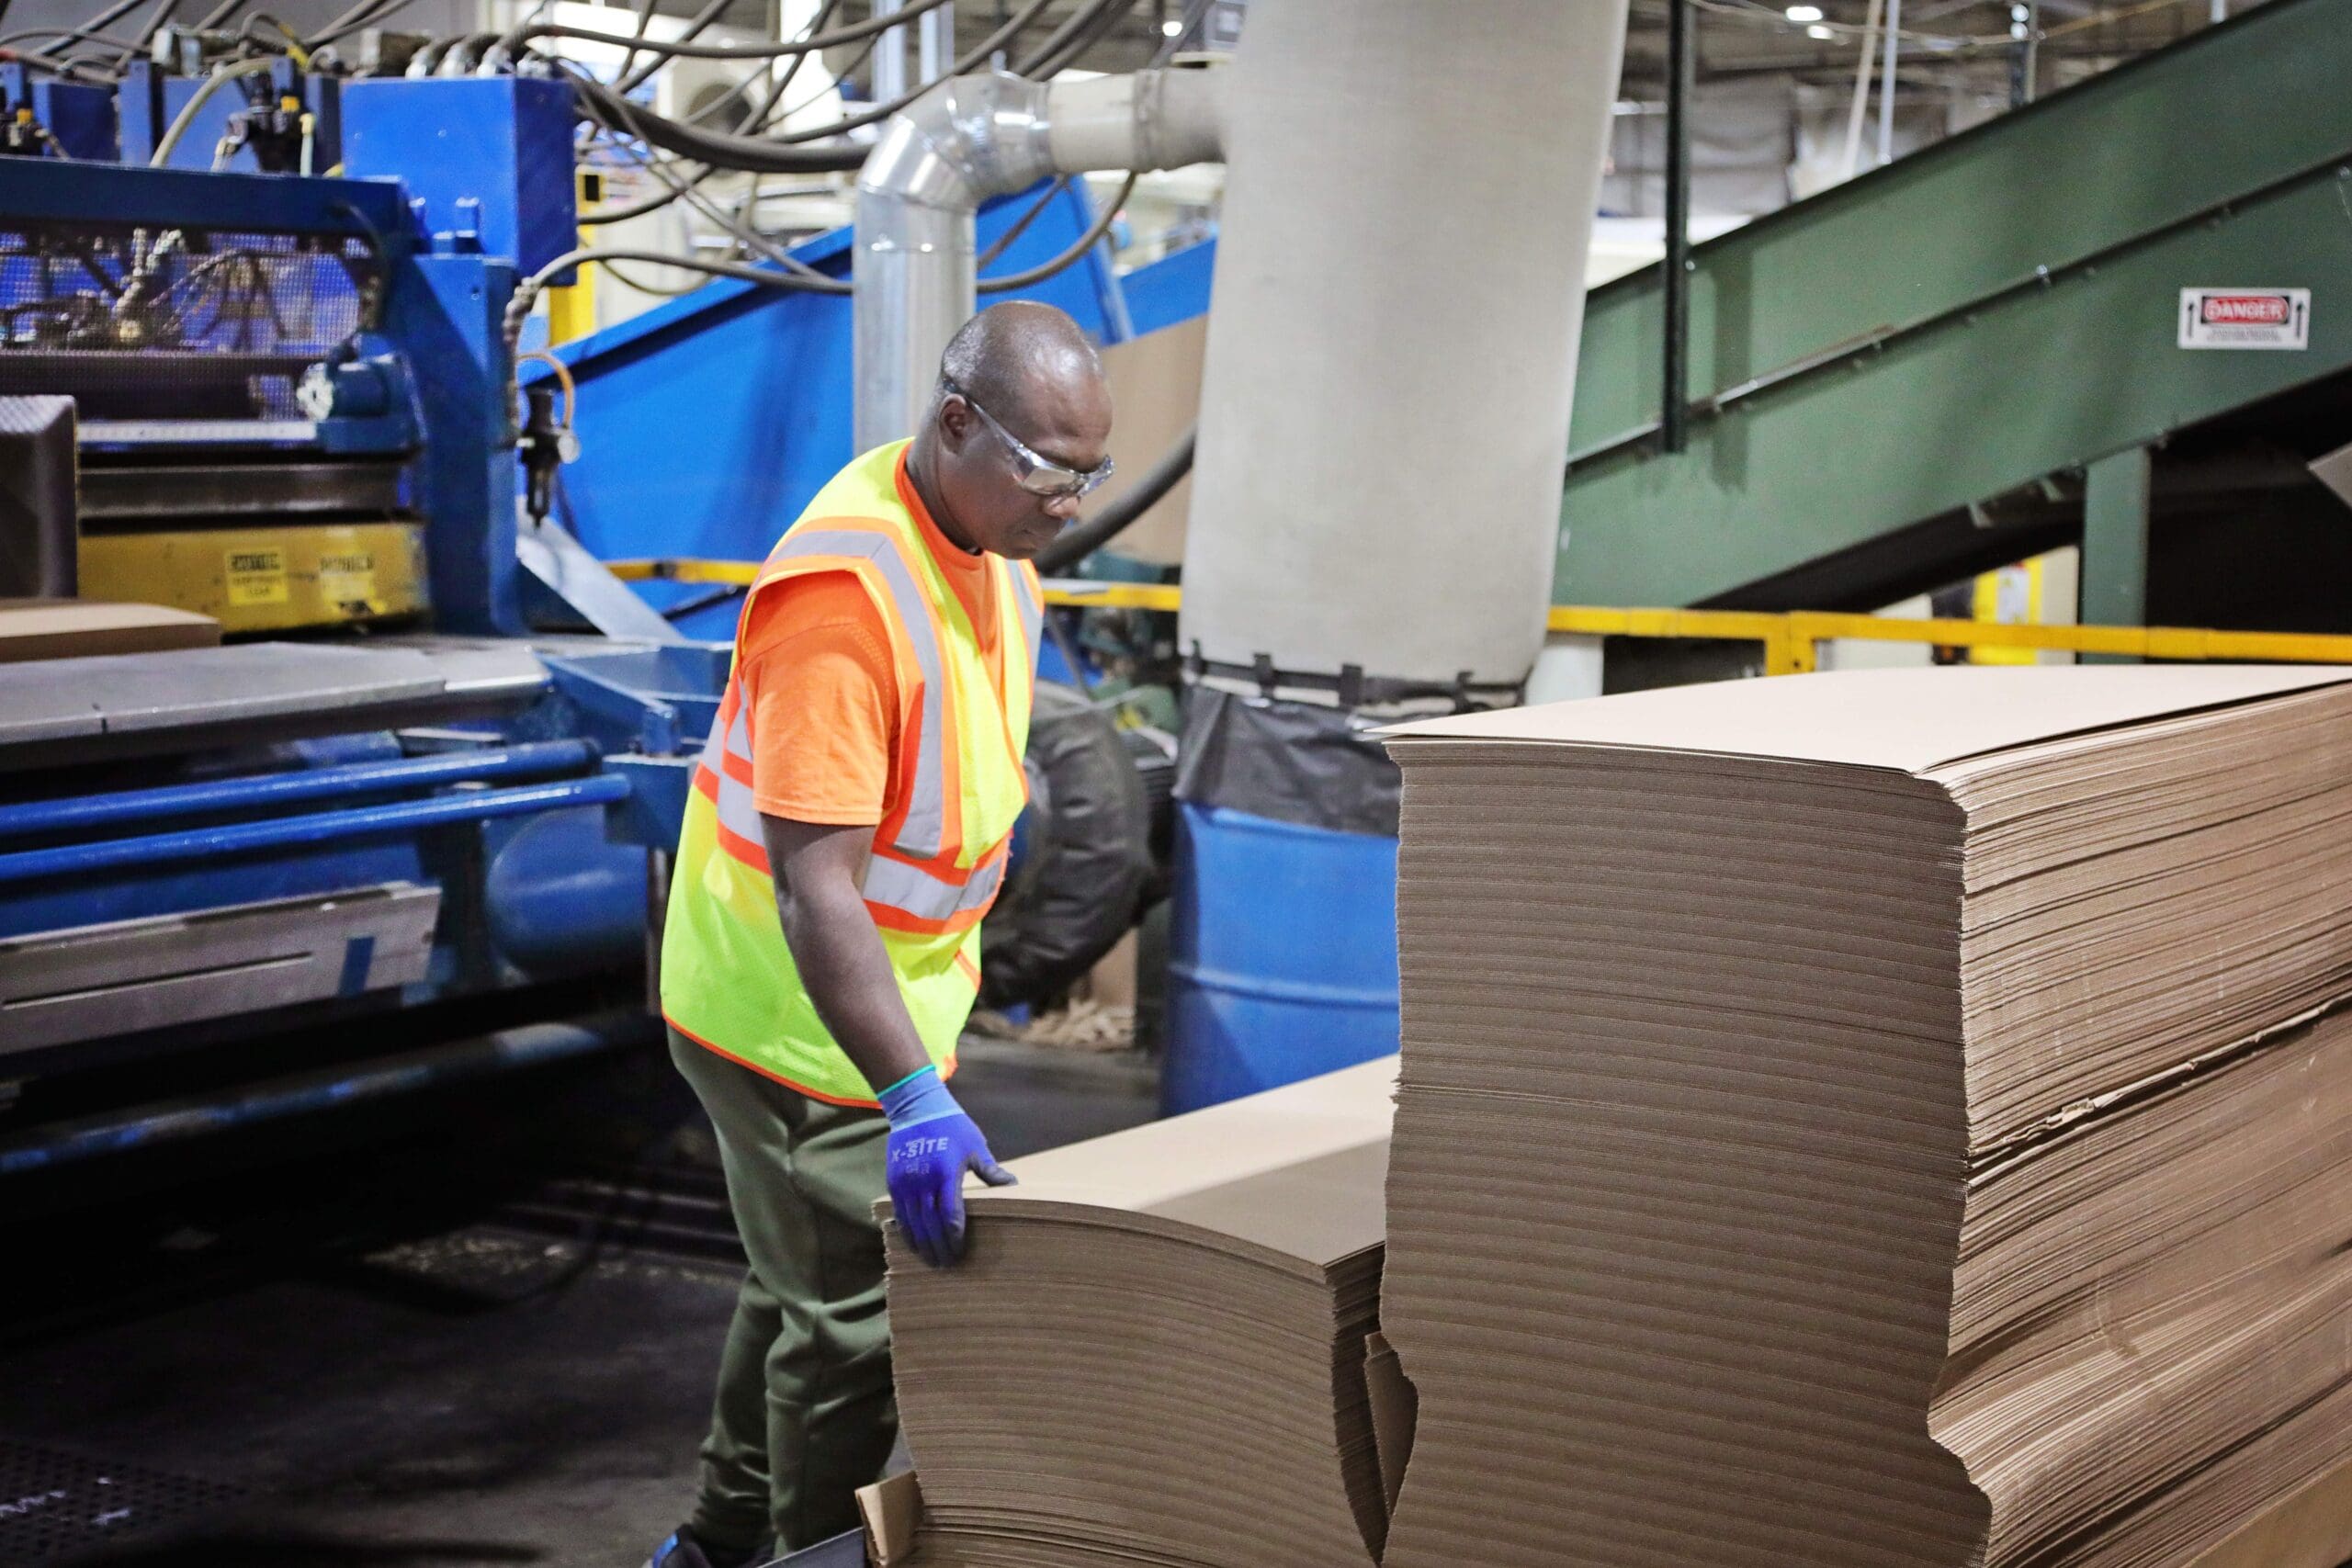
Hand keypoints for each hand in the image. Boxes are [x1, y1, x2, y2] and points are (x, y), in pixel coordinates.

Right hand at [879, 1066, 1015, 1266]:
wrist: (916, 1108)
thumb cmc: (952, 1126)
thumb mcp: (975, 1146)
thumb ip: (990, 1170)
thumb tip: (1012, 1186)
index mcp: (946, 1173)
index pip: (950, 1216)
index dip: (955, 1238)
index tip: (960, 1253)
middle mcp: (923, 1181)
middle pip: (930, 1225)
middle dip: (939, 1247)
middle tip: (946, 1265)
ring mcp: (905, 1183)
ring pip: (912, 1223)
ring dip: (922, 1245)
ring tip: (931, 1261)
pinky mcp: (893, 1182)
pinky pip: (899, 1214)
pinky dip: (906, 1232)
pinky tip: (914, 1244)